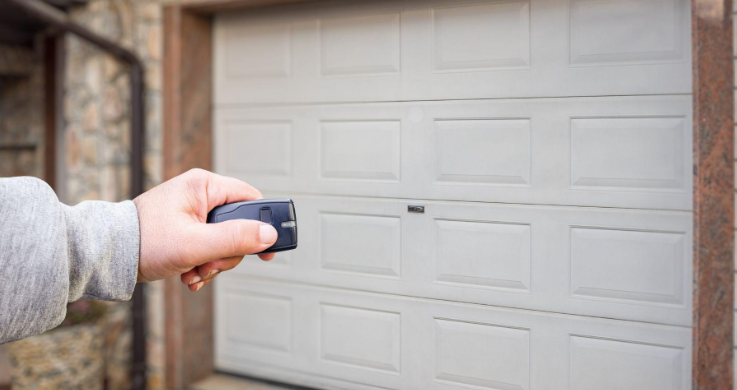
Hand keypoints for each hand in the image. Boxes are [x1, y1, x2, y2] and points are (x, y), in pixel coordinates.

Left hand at [133, 169, 276, 290]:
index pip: (251, 199)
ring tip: (194, 272)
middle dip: (227, 253)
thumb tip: (269, 235)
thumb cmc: (143, 241)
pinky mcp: (186, 227)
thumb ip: (235, 238)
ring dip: (214, 263)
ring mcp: (193, 211)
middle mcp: (200, 194)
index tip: (267, 250)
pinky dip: (203, 264)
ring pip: (224, 241)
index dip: (263, 225)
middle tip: (209, 265)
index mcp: (204, 185)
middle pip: (238, 226)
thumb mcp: (195, 243)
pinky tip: (189, 273)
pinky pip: (209, 246)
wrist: (108, 255)